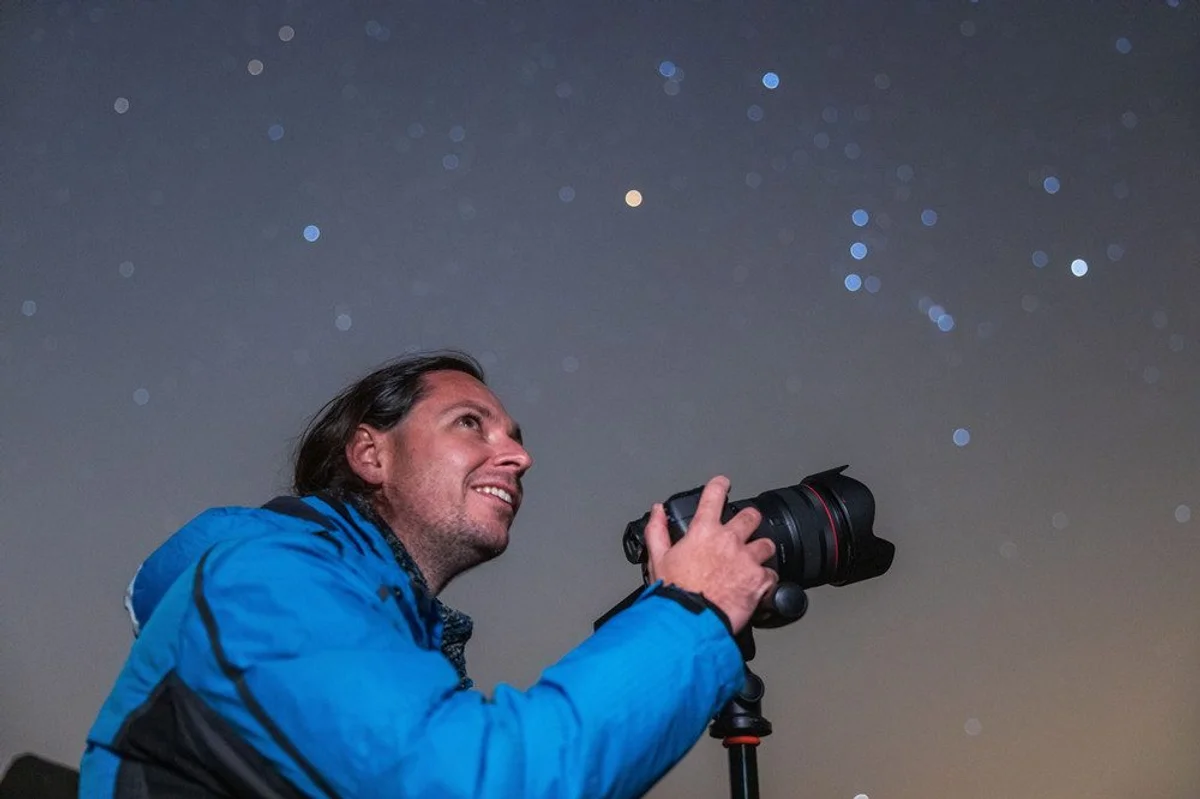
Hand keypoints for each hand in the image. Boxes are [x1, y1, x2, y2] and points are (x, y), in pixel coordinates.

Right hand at [643, 476, 777, 633]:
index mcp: (703, 531)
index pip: (713, 496)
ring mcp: (747, 559)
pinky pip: (772, 574)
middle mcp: (729, 540)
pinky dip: (766, 580)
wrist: (690, 623)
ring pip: (766, 544)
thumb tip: (657, 512)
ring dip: (762, 551)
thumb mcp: (657, 559)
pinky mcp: (760, 580)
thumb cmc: (674, 593)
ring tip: (754, 562)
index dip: (720, 485)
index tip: (723, 483)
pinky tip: (757, 586)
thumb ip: (657, 531)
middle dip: (749, 520)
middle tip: (746, 528)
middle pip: (750, 516)